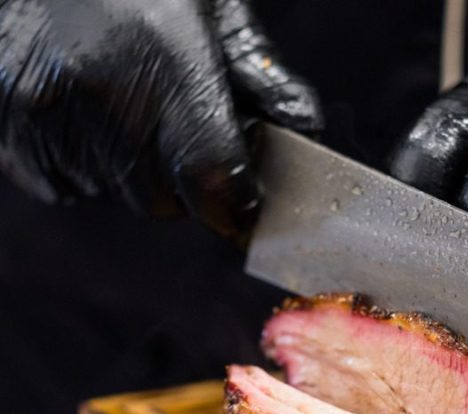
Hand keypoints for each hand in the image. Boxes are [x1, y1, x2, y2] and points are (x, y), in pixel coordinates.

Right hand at [0, 0, 321, 237]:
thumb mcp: (217, 11)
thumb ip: (263, 76)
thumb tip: (303, 128)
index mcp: (166, 55)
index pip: (209, 173)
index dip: (233, 202)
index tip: (242, 205)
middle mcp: (102, 86)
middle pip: (161, 199)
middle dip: (185, 186)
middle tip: (183, 139)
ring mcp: (47, 105)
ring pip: (114, 195)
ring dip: (136, 177)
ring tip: (134, 117)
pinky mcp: (11, 117)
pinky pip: (62, 186)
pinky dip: (88, 171)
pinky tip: (95, 124)